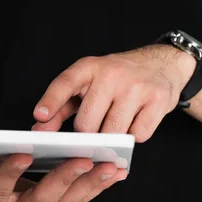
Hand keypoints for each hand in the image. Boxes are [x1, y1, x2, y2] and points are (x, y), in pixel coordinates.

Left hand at [32, 45, 195, 141]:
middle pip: (87, 123)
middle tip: (95, 129)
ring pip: (113, 133)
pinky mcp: (157, 100)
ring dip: (112, 138)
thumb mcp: (87, 84)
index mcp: (89, 67)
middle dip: (88, 135)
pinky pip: (138, 135)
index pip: (65, 83)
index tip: (40, 116)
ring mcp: (136, 86)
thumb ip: (61, 106)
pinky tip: (136, 120)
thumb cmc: (117, 79)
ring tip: (116, 123)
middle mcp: (111, 74)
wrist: (161, 63)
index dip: (51, 101)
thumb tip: (39, 128)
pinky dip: (134, 136)